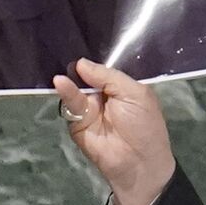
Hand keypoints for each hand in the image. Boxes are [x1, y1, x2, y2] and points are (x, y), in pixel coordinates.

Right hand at [54, 59, 174, 204]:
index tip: (79, 41)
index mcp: (121, 88)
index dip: (93, 60)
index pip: (103, 69)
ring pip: (74, 88)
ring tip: (62, 65)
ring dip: (69, 78)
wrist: (139, 163)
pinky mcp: (76, 123)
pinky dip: (65, 92)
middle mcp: (103, 96)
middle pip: (85, 76)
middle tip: (64, 47)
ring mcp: (88, 109)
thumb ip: (109, 76)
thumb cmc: (144, 125)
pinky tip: (61, 82)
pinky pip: (69, 104)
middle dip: (77, 66)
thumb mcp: (135, 93)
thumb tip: (81, 63)